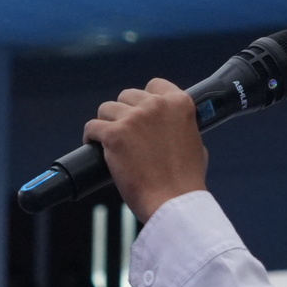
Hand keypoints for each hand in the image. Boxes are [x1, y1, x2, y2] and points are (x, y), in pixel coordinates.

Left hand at [82, 78, 206, 223]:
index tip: (141, 112)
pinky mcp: (114, 134)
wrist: (174, 202)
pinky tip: (95, 146)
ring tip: (109, 142)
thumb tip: (170, 127)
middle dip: (124, 113)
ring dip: (107, 124)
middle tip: (125, 133)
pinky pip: (92, 127)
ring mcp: (134, 118)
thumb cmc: (186, 180)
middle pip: (127, 96)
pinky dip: (91, 137)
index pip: (154, 85)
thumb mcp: (195, 143)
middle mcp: (156, 105)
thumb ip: (181, 127)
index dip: (145, 99)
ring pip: (107, 109)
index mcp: (179, 103)